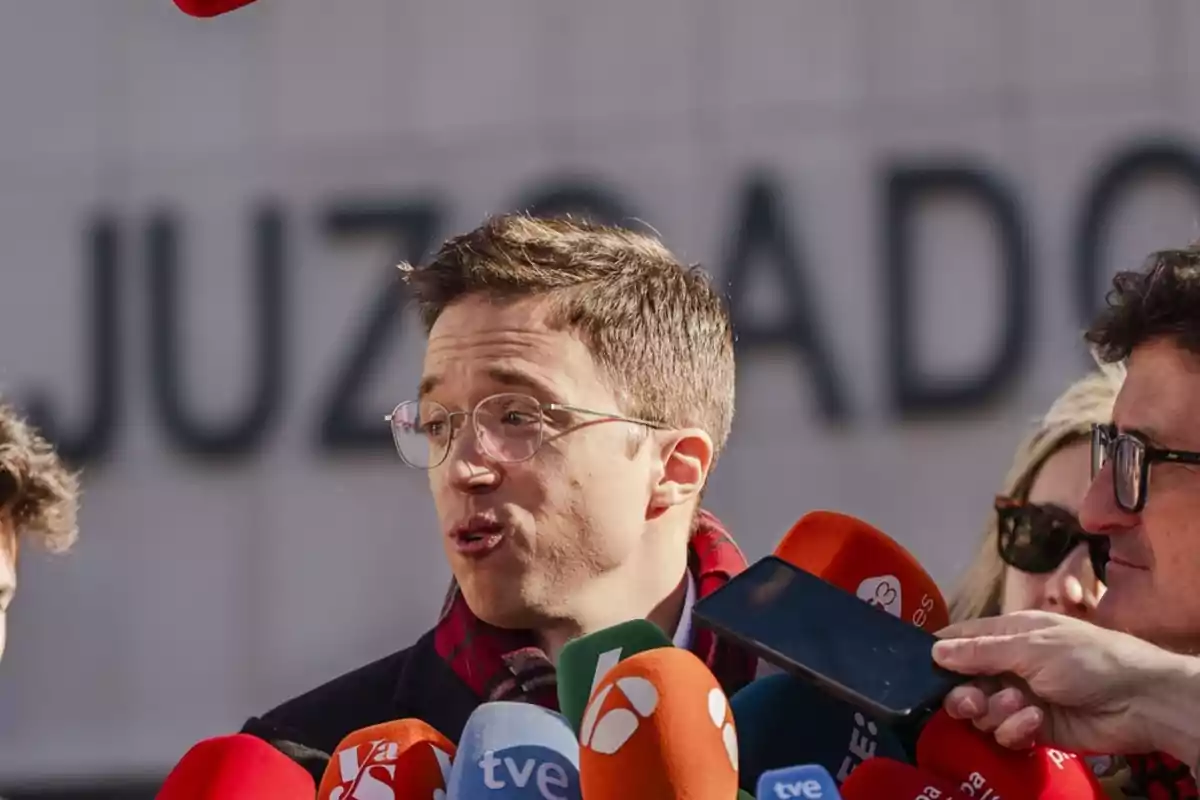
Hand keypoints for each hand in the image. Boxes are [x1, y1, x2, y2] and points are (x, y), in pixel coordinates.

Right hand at [932, 610, 1199, 760]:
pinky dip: (1015, 729)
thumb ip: (980, 651)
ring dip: (996, 711)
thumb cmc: (1083, 658)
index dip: (939, 652)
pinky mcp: (1032, 728)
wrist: (1136, 701)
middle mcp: (1007, 665)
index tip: (921, 669)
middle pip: (962, 682)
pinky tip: (1035, 722)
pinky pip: (1004, 733)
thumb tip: (933, 650)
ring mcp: (1019, 698)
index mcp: (1007, 634)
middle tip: (973, 702)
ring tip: (1022, 706)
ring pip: (981, 712)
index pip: (960, 639)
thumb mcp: (1030, 646)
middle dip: (964, 694)